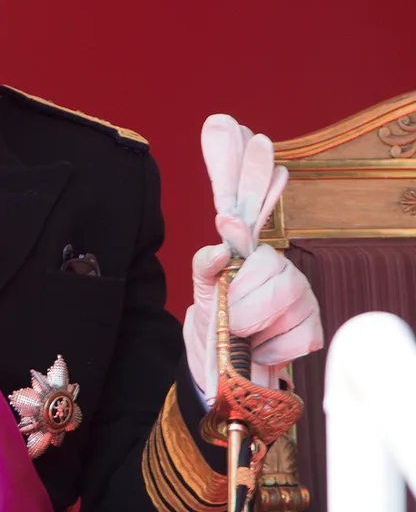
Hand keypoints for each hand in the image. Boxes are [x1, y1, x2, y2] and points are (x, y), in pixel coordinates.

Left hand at [184, 115, 322, 401]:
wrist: (224, 375)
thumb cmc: (214, 328)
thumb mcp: (200, 293)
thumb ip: (207, 263)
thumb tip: (222, 234)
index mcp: (246, 251)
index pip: (248, 201)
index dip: (248, 169)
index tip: (247, 137)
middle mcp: (276, 264)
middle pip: (265, 264)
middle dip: (239, 298)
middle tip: (229, 318)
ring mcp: (298, 291)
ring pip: (281, 295)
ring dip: (252, 323)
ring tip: (244, 332)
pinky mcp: (313, 322)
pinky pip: (296, 330)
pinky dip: (272, 347)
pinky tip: (264, 346)